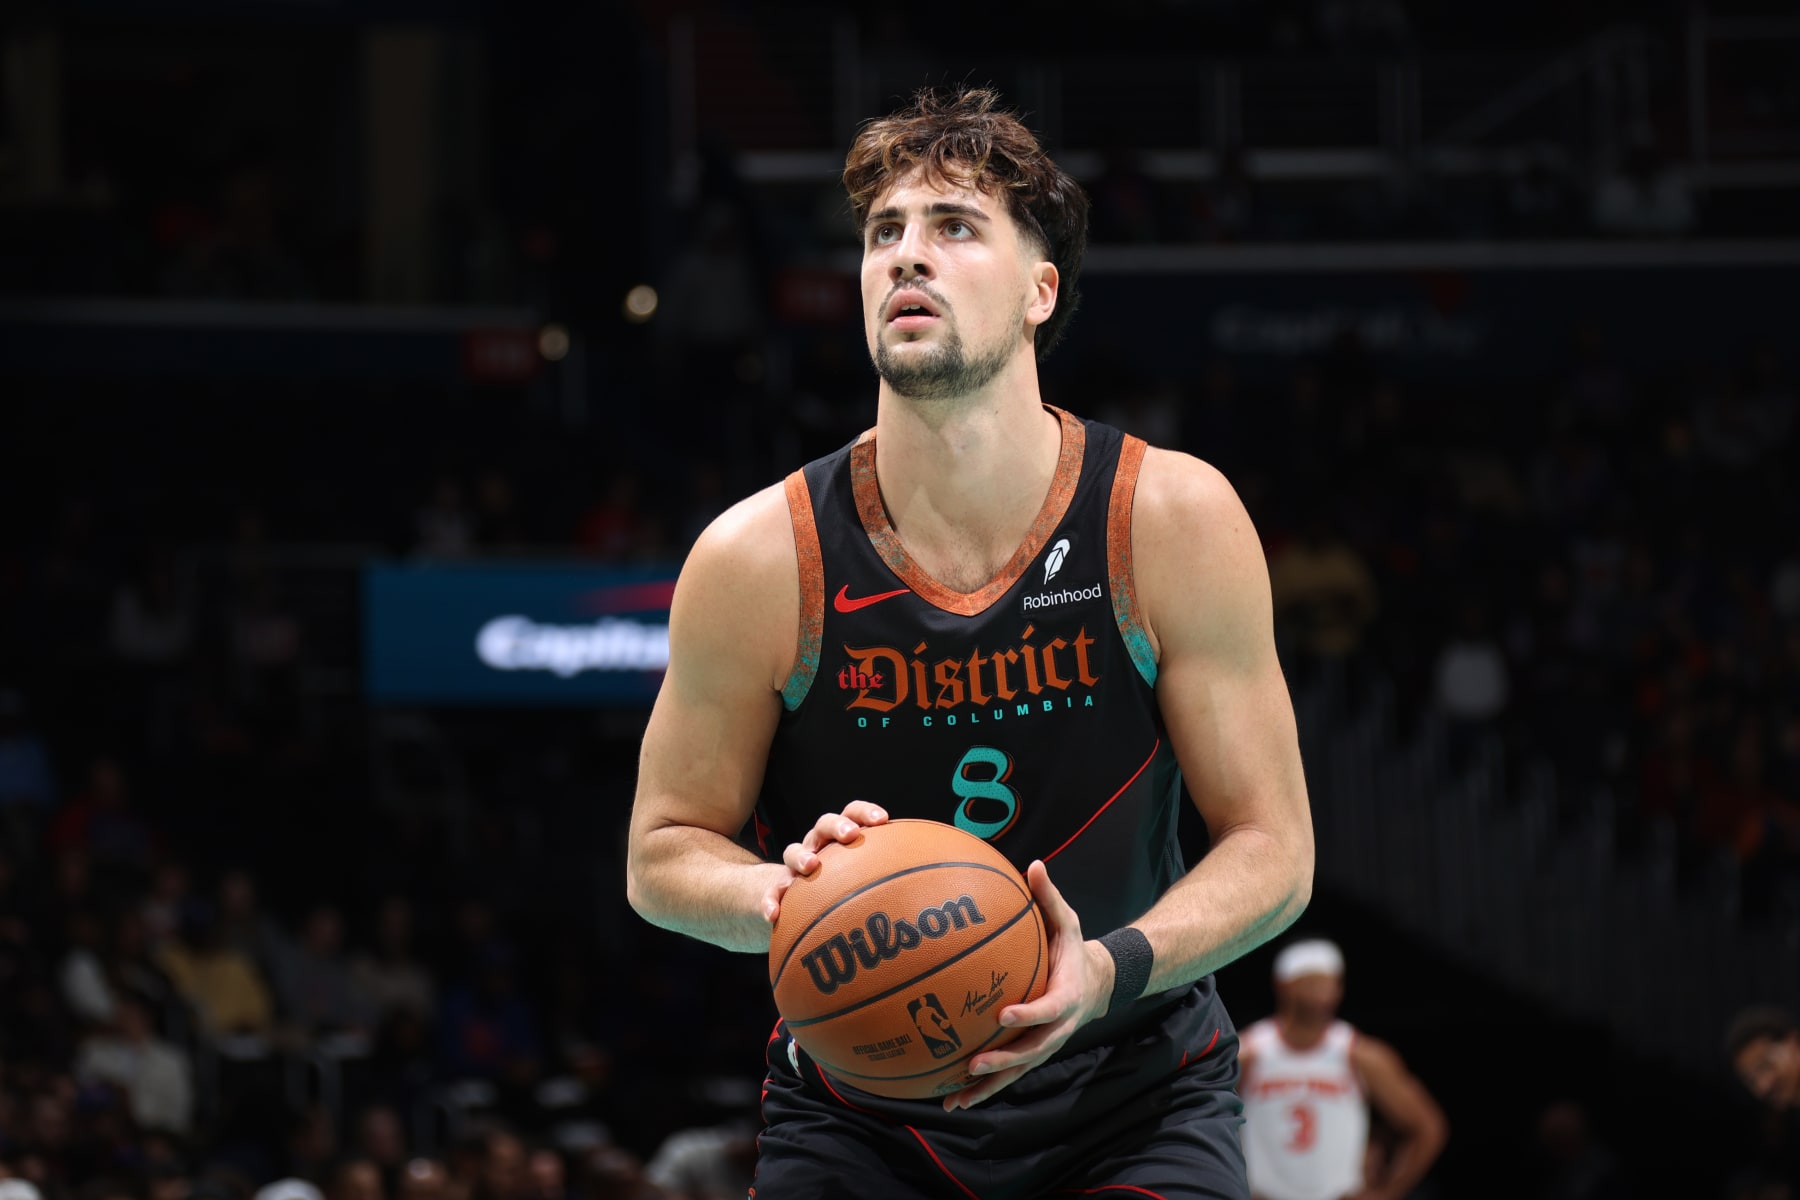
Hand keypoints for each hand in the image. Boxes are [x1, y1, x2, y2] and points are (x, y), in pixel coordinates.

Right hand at [759, 801, 888, 923]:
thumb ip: (890, 883)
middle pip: (824, 824)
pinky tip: (773, 915)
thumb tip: (936, 896)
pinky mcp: (774, 889)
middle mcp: (817, 847)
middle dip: (838, 825)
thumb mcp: (860, 883)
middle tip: (851, 835)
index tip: (883, 820)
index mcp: (840, 840)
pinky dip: (770, 901)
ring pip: (791, 850)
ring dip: (800, 855)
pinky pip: (769, 893)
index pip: (853, 815)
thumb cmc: (835, 889)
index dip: (866, 813)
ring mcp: (793, 868)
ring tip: (809, 866)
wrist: (785, 900)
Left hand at [939, 860, 1111, 1110]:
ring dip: (986, 1087)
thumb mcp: (1069, 921)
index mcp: (1065, 997)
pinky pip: (1007, 1073)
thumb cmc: (1074, 951)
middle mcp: (1056, 1029)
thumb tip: (1034, 864)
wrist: (1097, 985)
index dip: (1028, 1014)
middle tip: (973, 1064)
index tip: (1003, 1013)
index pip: (1047, 1010)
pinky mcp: (1031, 1053)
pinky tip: (950, 1097)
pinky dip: (981, 1088)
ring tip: (954, 1099)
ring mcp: (1043, 1045)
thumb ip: (1050, 898)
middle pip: (1030, 1051)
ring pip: (1015, 1071)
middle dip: (1002, 1061)